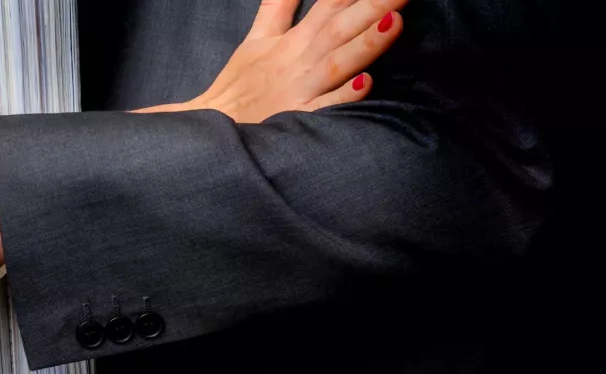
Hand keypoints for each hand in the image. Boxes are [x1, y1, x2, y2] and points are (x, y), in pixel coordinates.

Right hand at [139, 0, 406, 121]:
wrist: (210, 129)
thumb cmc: (239, 88)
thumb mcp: (256, 39)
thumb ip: (277, 7)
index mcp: (292, 39)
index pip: (329, 2)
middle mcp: (299, 59)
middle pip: (340, 25)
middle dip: (373, 4)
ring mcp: (299, 89)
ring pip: (338, 62)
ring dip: (366, 43)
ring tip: (395, 22)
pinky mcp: (294, 118)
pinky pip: (322, 108)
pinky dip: (342, 97)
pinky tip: (366, 83)